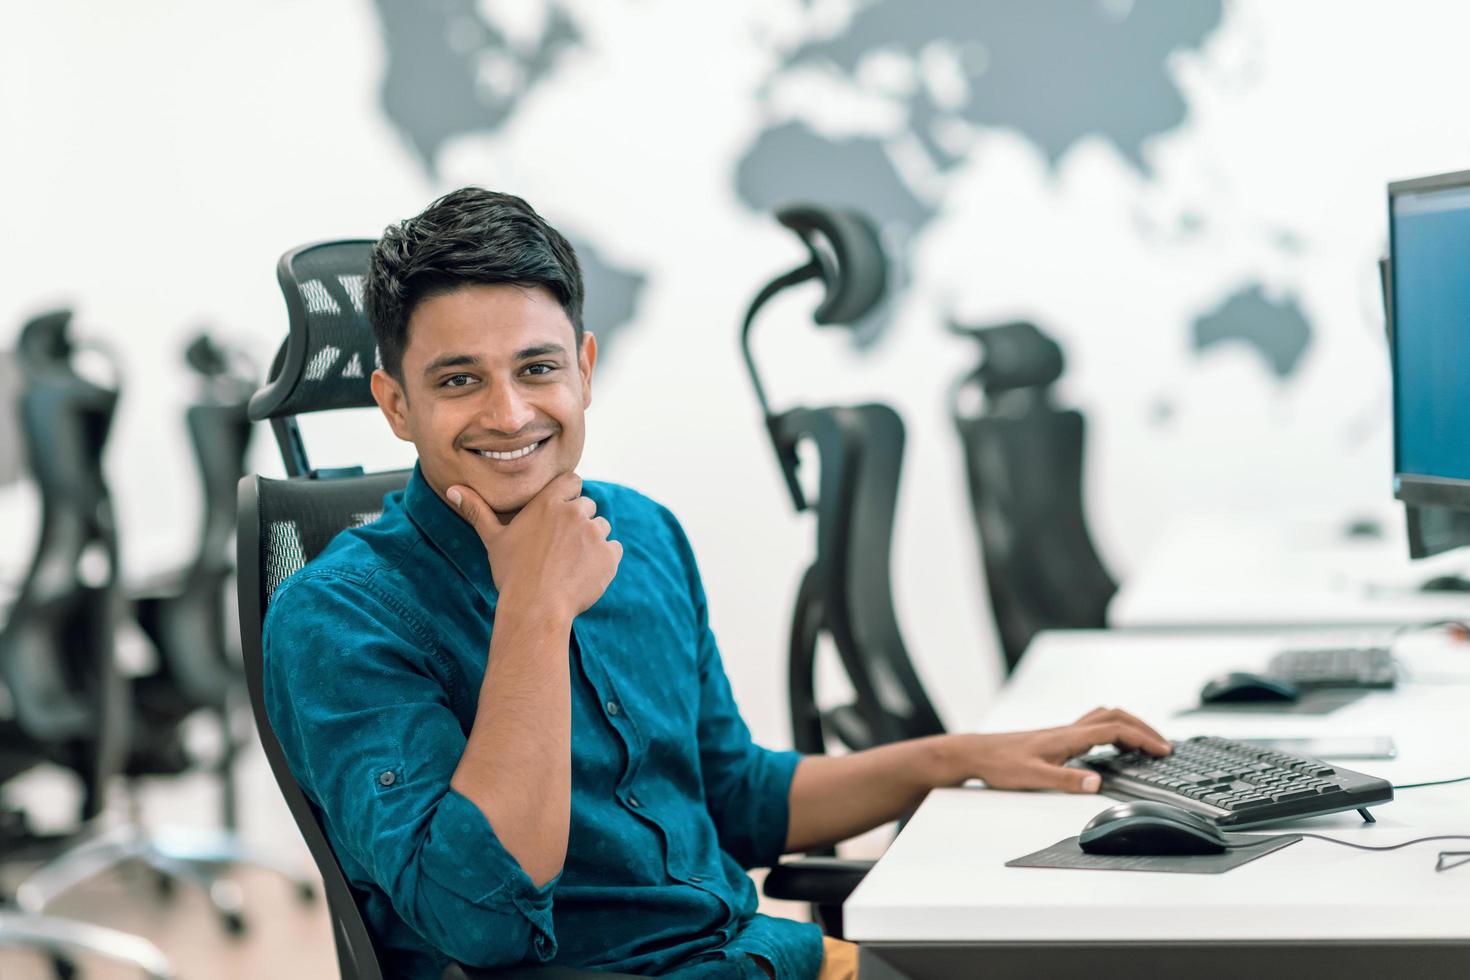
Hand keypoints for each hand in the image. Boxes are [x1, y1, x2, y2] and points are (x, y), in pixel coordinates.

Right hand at [447, 473, 621, 620]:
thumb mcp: (492, 539)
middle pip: (588, 506)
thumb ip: (476, 510)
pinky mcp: (609, 556)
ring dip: (592, 541)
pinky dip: (604, 560)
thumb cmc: (511, 574)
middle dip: (578, 522)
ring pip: (602, 528)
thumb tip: (452, 489)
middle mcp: (575, 512)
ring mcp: (594, 534)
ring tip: (570, 563)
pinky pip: (614, 550)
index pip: (572, 481)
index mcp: (548, 503)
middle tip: (560, 548)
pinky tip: (584, 574)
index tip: (560, 514)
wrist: (536, 609)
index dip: (569, 495)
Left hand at [962, 706, 1170, 793]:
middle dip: (1143, 728)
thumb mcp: (1033, 777)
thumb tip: (1097, 782)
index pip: (1115, 729)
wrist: (976, 753)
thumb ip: (1066, 780)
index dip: (1143, 738)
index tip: (1163, 750)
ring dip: (1128, 726)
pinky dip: (1111, 731)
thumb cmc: (1000, 764)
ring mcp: (1062, 733)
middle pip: (1114, 716)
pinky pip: (1092, 727)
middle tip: (1163, 745)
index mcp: (1067, 738)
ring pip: (1103, 717)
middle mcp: (1067, 730)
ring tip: (1145, 743)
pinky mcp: (1056, 738)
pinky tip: (1112, 747)